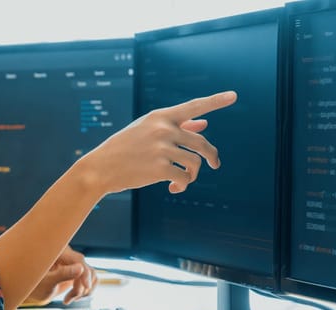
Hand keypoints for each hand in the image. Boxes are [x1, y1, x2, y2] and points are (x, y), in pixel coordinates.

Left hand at [23, 247, 96, 305]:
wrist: (30, 289)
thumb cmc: (32, 284)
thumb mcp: (46, 282)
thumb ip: (62, 274)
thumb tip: (80, 269)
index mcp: (59, 252)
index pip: (79, 259)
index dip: (84, 273)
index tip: (86, 287)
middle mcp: (69, 255)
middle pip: (86, 269)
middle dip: (80, 287)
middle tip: (68, 299)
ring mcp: (74, 264)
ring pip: (92, 275)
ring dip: (84, 291)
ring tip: (69, 299)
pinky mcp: (78, 272)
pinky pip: (91, 280)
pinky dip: (85, 291)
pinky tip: (72, 297)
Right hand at [77, 91, 236, 194]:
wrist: (100, 168)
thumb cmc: (125, 147)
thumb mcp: (148, 130)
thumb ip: (178, 126)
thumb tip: (204, 123)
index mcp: (161, 116)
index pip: (193, 106)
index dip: (216, 101)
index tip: (234, 95)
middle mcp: (163, 129)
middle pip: (202, 142)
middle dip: (211, 156)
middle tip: (214, 164)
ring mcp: (161, 148)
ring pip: (195, 162)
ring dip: (193, 174)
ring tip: (184, 180)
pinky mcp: (159, 168)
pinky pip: (184, 178)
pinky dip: (183, 185)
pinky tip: (174, 188)